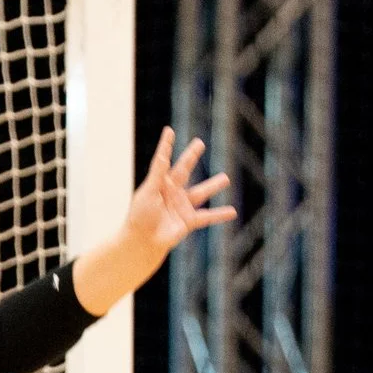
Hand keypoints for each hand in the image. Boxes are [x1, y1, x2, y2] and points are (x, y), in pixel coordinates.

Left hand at [68, 128, 237, 318]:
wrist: (142, 241)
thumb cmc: (140, 216)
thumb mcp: (148, 192)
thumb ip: (158, 174)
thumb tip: (163, 155)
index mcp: (159, 184)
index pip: (164, 160)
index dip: (166, 146)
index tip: (169, 131)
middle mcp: (171, 192)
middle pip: (184, 170)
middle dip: (191, 156)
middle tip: (199, 143)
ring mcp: (181, 206)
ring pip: (200, 192)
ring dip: (213, 185)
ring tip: (226, 177)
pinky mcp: (188, 220)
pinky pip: (207, 216)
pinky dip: (220, 215)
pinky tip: (233, 211)